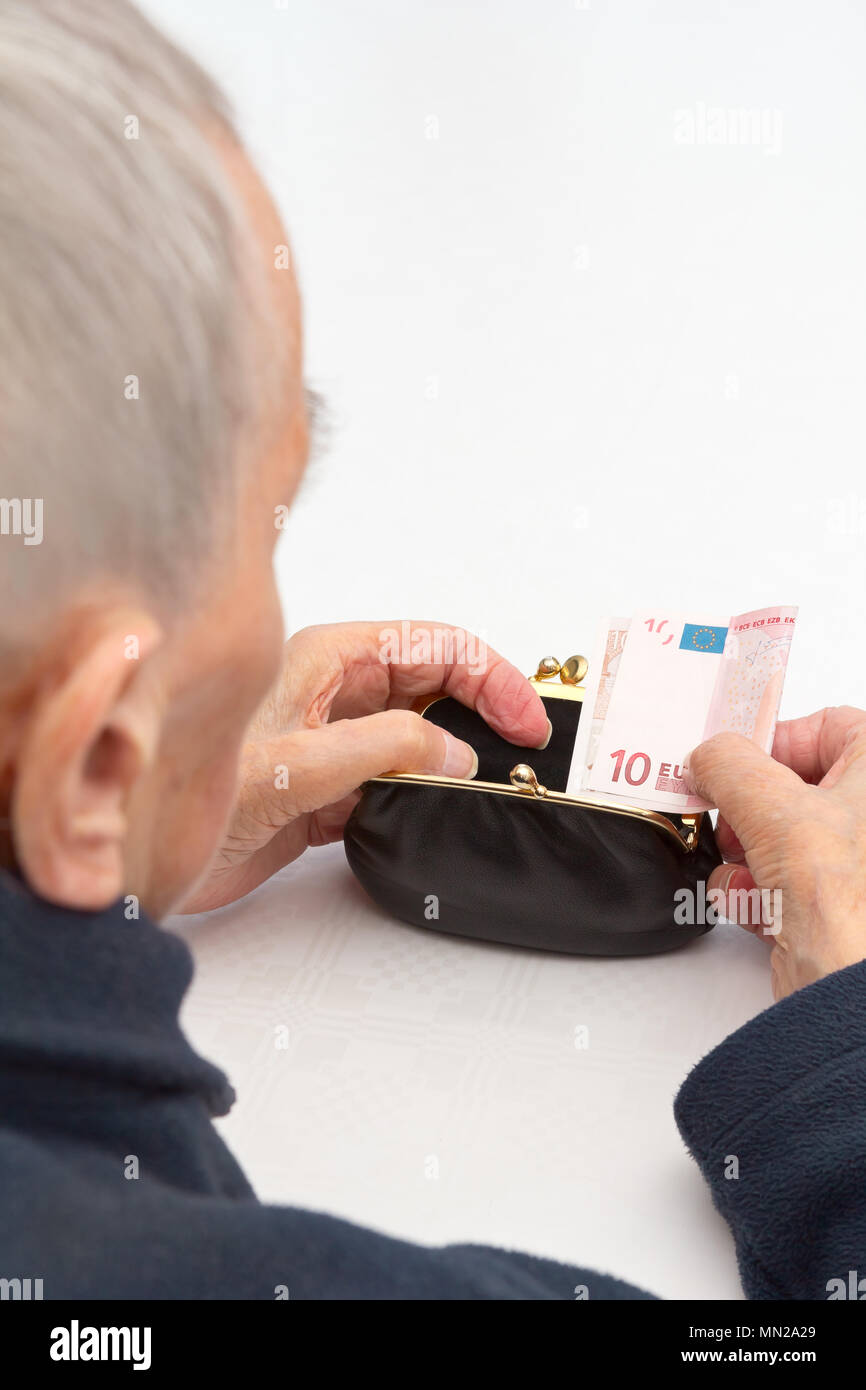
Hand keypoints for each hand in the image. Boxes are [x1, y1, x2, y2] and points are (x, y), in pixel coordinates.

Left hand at [181, 621, 548, 911]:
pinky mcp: (324, 793)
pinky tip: (445, 809)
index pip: (432, 646)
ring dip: (458, 753)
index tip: (524, 718)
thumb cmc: (187, 788)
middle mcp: (333, 695)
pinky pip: (394, 782)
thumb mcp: (299, 763)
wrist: (135, 852)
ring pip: (418, 734)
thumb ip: (386, 750)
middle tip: (527, 745)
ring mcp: (331, 744)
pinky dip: (427, 794)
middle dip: (484, 706)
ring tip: (499, 776)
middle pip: (433, 684)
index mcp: (327, 661)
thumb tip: (456, 751)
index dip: (488, 674)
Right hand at [688, 706, 865, 999]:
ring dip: (748, 856)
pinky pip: (786, 883)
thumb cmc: (850, 902)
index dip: (776, 741)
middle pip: (796, 788)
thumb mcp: (770, 804)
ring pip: (784, 839)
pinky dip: (759, 892)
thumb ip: (728, 764)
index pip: (829, 726)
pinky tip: (755, 906)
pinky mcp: (841, 911)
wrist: (855, 993)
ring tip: (743, 872)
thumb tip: (709, 757)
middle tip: (729, 820)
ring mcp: (861, 869)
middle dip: (751, 811)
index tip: (736, 764)